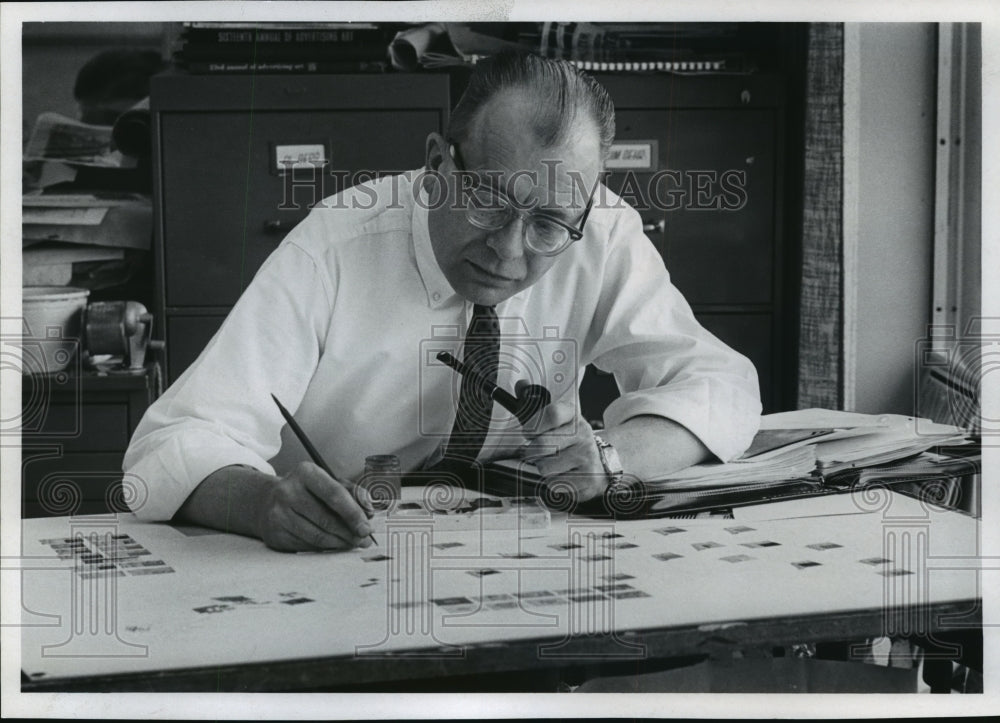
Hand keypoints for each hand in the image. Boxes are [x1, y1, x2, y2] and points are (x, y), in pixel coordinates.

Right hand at [254, 461, 374, 551]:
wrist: (267, 502)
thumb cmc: (306, 492)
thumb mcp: (328, 483)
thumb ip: (353, 493)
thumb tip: (369, 511)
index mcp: (305, 473)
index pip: (334, 494)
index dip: (353, 513)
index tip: (367, 527)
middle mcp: (288, 491)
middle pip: (326, 519)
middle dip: (349, 533)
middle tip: (363, 540)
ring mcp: (279, 514)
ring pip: (317, 536)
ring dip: (339, 543)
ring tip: (352, 543)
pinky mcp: (276, 534)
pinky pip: (307, 546)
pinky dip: (324, 548)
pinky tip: (334, 545)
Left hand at [517, 387, 607, 504]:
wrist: (606, 462)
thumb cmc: (573, 443)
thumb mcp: (560, 422)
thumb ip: (536, 407)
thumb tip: (520, 384)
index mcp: (574, 417)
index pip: (552, 414)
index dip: (533, 425)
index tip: (528, 432)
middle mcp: (583, 436)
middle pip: (541, 445)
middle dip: (533, 452)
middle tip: (539, 452)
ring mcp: (587, 459)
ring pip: (545, 468)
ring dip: (544, 469)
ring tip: (556, 465)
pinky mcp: (588, 481)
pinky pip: (555, 484)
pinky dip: (555, 483)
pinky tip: (565, 475)